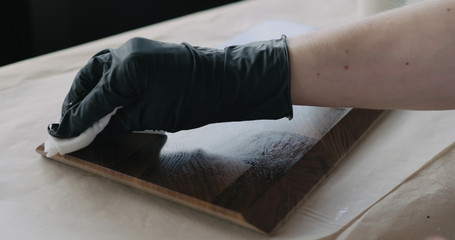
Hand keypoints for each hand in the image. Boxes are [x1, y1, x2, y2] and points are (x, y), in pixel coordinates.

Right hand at [48, 37, 292, 137]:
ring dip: (89, 89)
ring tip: (81, 110)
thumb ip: (120, 120)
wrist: (227, 82)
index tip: (63, 136)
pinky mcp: (147, 52)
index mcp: (127, 68)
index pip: (94, 99)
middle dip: (77, 100)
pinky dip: (106, 83)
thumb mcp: (153, 116)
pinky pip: (117, 67)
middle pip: (90, 77)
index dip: (77, 120)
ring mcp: (137, 49)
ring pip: (101, 69)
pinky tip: (104, 97)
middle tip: (68, 122)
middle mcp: (127, 53)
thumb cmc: (194, 100)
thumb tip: (99, 127)